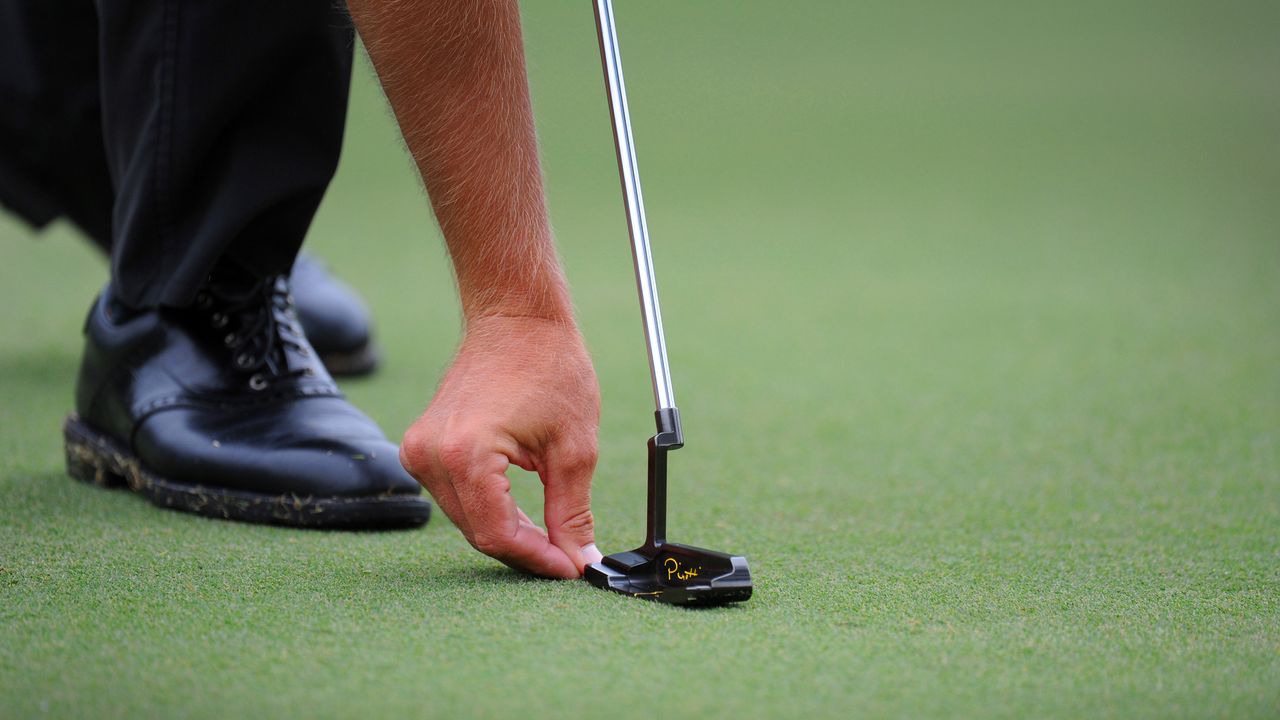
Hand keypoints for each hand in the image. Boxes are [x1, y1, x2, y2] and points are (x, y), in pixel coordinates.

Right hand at [400, 315, 603, 577]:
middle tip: (568, 559)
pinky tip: (524, 514)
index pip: (497, 534)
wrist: (516, 317)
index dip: (537, 559)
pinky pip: (457, 498)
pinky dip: (490, 510)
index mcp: (466, 454)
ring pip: (467, 520)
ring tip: (552, 537)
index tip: (572, 570)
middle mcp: (431, 456)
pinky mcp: (422, 447)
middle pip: (479, 532)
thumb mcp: (573, 447)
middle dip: (525, 551)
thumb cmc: (549, 366)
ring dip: (508, 533)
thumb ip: (572, 511)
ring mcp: (419, 451)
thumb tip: (579, 559)